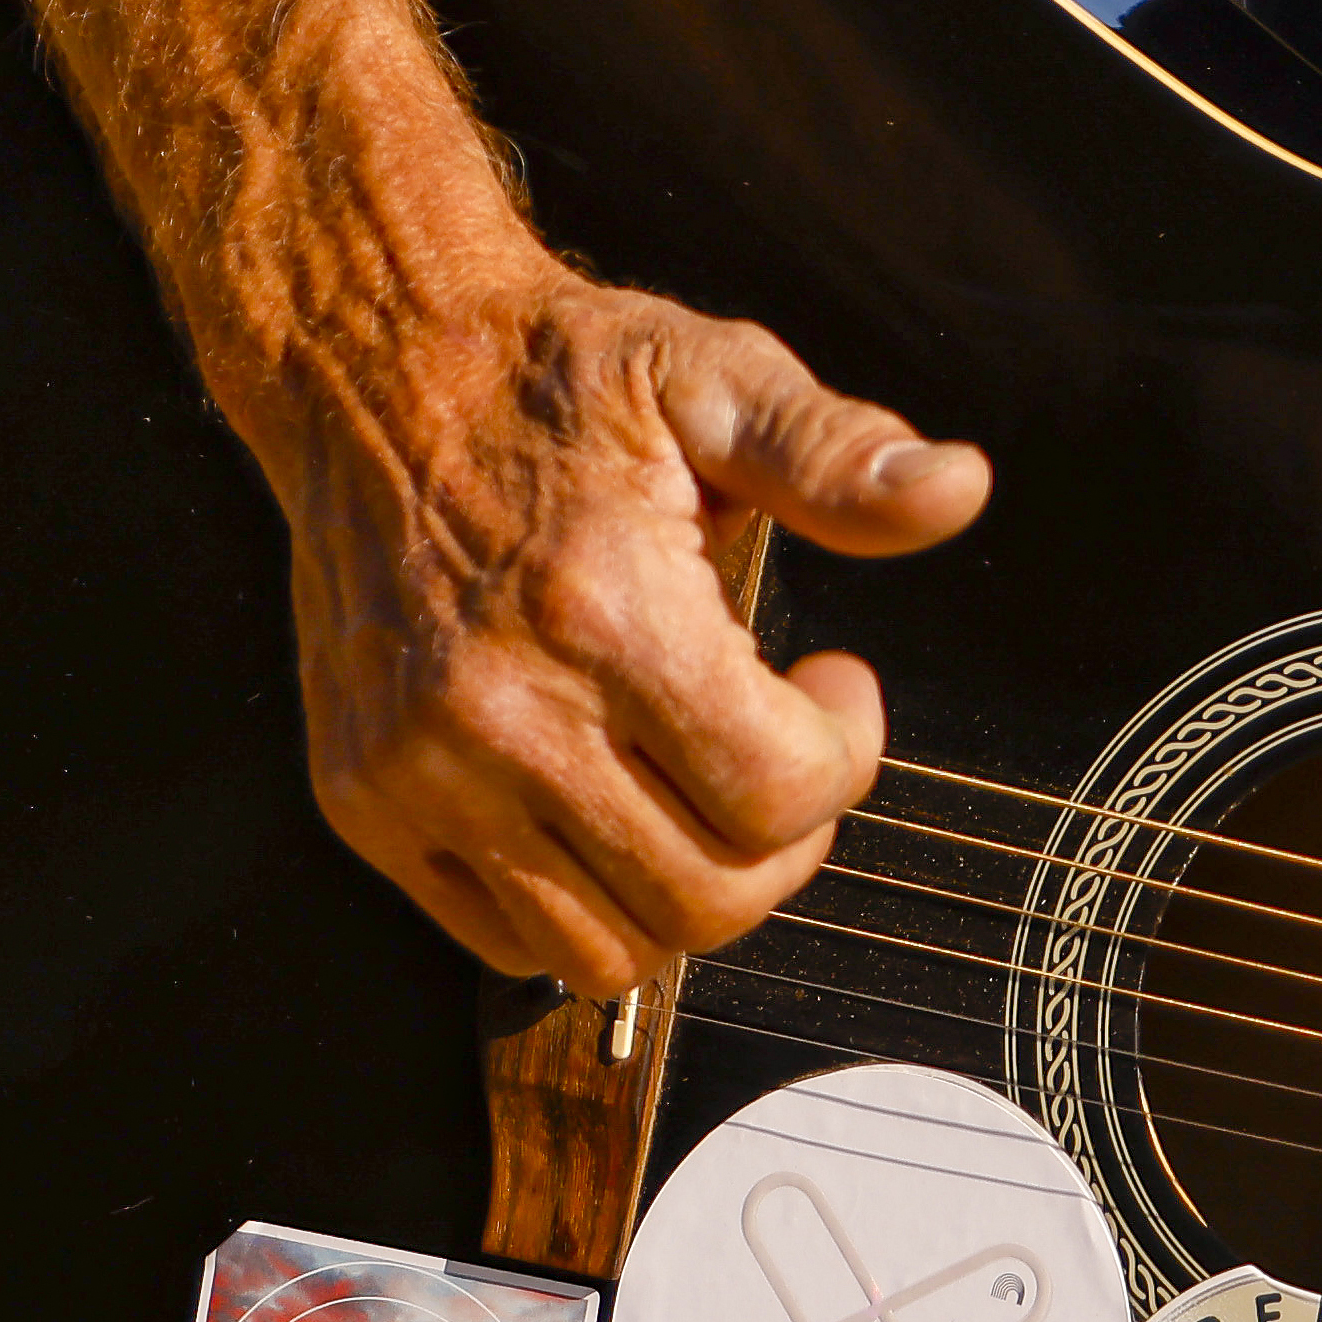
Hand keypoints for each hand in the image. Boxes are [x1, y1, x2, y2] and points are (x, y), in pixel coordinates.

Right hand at [265, 268, 991, 992]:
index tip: (836, 687)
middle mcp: (500, 710)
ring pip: (611, 951)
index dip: (849, 754)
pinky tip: (609, 808)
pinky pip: (504, 942)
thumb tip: (956, 488)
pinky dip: (583, 910)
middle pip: (709, 898)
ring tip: (701, 790)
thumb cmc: (554, 376)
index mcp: (602, 607)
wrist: (369, 369)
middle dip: (786, 842)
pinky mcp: (365, 805)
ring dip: (692, 893)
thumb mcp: (713, 376)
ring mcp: (419, 773)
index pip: (780, 793)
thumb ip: (835, 454)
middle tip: (783, 753)